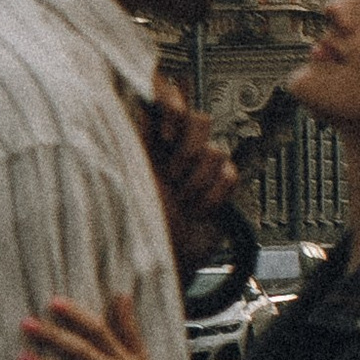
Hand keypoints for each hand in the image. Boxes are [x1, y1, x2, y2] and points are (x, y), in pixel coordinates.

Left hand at [21, 292, 157, 359]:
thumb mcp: (139, 354)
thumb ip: (128, 326)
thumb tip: (121, 295)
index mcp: (122, 355)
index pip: (98, 330)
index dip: (77, 316)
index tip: (53, 302)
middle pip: (81, 352)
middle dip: (54, 336)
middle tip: (26, 324)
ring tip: (22, 358)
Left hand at [142, 78, 238, 269]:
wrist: (163, 259)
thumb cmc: (136, 222)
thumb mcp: (129, 174)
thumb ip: (135, 137)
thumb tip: (128, 99)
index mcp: (151, 139)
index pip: (170, 100)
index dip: (175, 107)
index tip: (167, 135)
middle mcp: (177, 148)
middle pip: (200, 120)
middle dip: (188, 151)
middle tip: (173, 177)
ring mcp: (201, 167)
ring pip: (217, 150)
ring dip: (198, 181)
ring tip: (183, 202)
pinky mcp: (221, 187)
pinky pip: (231, 175)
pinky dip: (214, 195)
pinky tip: (199, 210)